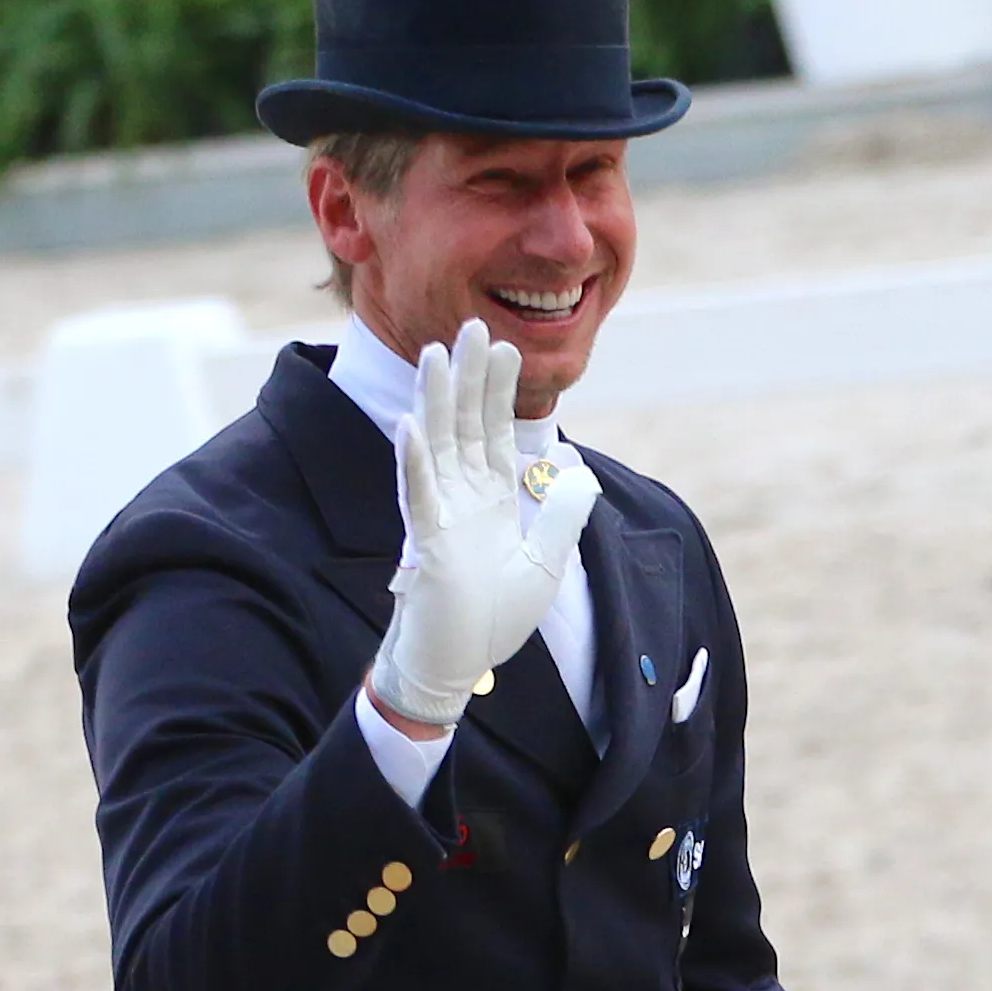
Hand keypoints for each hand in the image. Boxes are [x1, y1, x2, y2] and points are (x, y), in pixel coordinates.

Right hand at [365, 321, 598, 733]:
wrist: (458, 663)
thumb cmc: (493, 619)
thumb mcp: (547, 563)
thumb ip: (565, 515)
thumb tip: (582, 467)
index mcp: (490, 499)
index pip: (495, 432)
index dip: (499, 391)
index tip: (506, 346)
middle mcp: (462, 497)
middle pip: (465, 425)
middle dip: (469, 377)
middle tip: (472, 326)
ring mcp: (440, 515)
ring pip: (436, 445)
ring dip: (435, 400)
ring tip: (436, 353)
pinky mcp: (426, 541)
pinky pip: (417, 493)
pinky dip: (413, 460)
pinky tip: (410, 424)